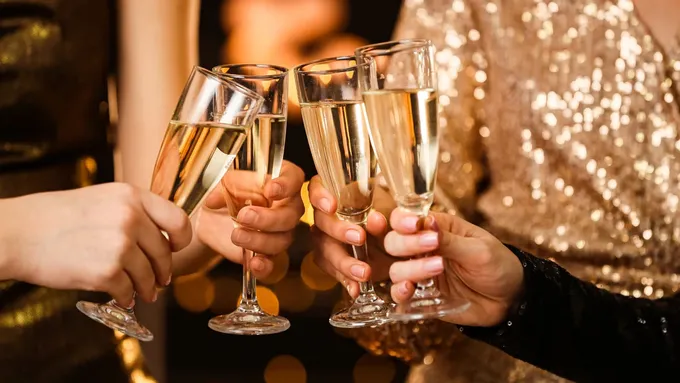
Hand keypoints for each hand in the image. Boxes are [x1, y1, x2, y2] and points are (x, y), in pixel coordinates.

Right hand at [2, 183, 191, 306]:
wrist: (18, 233)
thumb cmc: (55, 216)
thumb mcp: (102, 198)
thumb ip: (132, 212)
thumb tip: (159, 235)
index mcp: (132, 196)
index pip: (178, 219)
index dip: (182, 239)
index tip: (176, 248)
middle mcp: (131, 218)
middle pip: (164, 252)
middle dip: (163, 270)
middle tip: (160, 279)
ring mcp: (120, 245)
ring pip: (149, 275)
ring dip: (148, 287)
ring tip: (144, 292)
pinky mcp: (107, 272)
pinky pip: (129, 291)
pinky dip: (128, 297)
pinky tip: (123, 297)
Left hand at [197, 160, 304, 277]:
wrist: (210, 214)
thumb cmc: (225, 189)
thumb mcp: (223, 180)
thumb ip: (224, 186)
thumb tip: (214, 199)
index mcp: (280, 179)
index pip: (294, 178)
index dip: (286, 185)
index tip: (270, 190)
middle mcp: (286, 205)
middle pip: (291, 215)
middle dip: (269, 218)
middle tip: (244, 216)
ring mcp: (279, 231)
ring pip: (283, 240)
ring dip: (260, 240)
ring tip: (236, 235)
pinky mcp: (266, 252)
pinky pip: (273, 263)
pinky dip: (265, 266)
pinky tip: (254, 263)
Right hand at [307, 175, 395, 296]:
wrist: (403, 241)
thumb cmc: (393, 213)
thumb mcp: (392, 208)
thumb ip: (384, 212)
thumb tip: (376, 220)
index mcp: (336, 194)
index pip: (316, 189)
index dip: (320, 196)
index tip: (332, 205)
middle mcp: (326, 217)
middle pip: (320, 222)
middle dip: (338, 231)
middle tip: (359, 238)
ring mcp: (327, 242)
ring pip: (325, 251)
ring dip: (344, 262)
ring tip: (364, 272)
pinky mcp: (335, 264)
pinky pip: (335, 273)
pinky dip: (347, 281)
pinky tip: (356, 289)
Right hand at [385, 209, 524, 326]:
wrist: (510, 300)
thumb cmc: (499, 266)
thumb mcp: (480, 250)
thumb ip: (450, 240)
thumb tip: (426, 221)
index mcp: (436, 229)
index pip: (405, 219)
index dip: (402, 221)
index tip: (413, 226)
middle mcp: (423, 249)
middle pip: (394, 242)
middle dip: (407, 245)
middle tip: (433, 248)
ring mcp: (421, 273)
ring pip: (396, 269)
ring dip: (411, 269)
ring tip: (438, 269)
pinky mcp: (422, 296)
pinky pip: (399, 294)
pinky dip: (399, 292)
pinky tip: (410, 290)